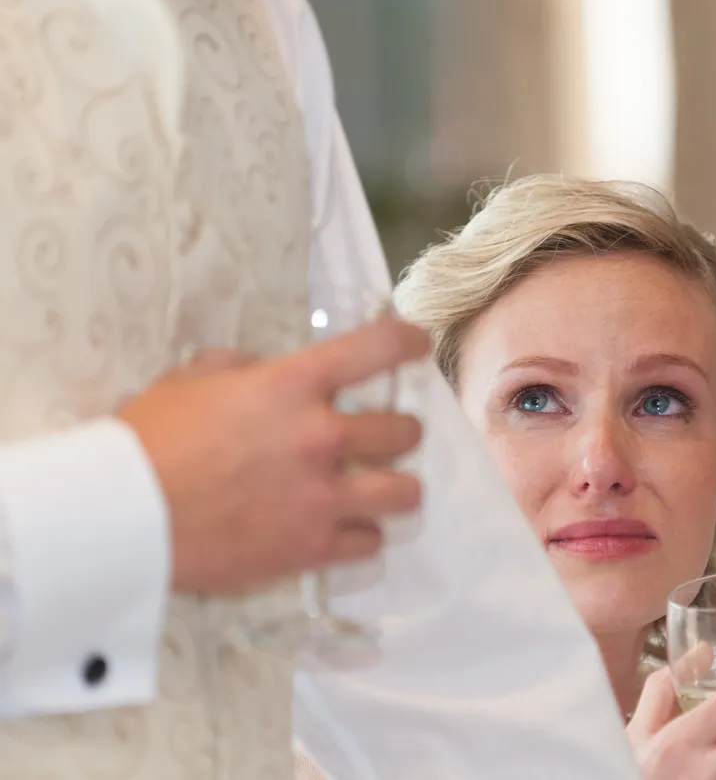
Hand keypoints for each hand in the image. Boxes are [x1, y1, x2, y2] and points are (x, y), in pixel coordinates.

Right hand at [118, 316, 429, 593]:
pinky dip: (361, 535)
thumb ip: (243, 367)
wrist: (122, 516)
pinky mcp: (311, 548)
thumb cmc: (148, 440)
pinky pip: (369, 543)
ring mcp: (322, 496)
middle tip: (385, 436)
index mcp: (292, 384)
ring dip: (396, 486)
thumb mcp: (193, 379)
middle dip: (400, 431)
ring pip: (405, 492)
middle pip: (405, 431)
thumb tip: (267, 369)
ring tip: (381, 486)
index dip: (407, 342)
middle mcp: (320, 436)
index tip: (417, 346)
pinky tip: (345, 529)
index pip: (377, 349)